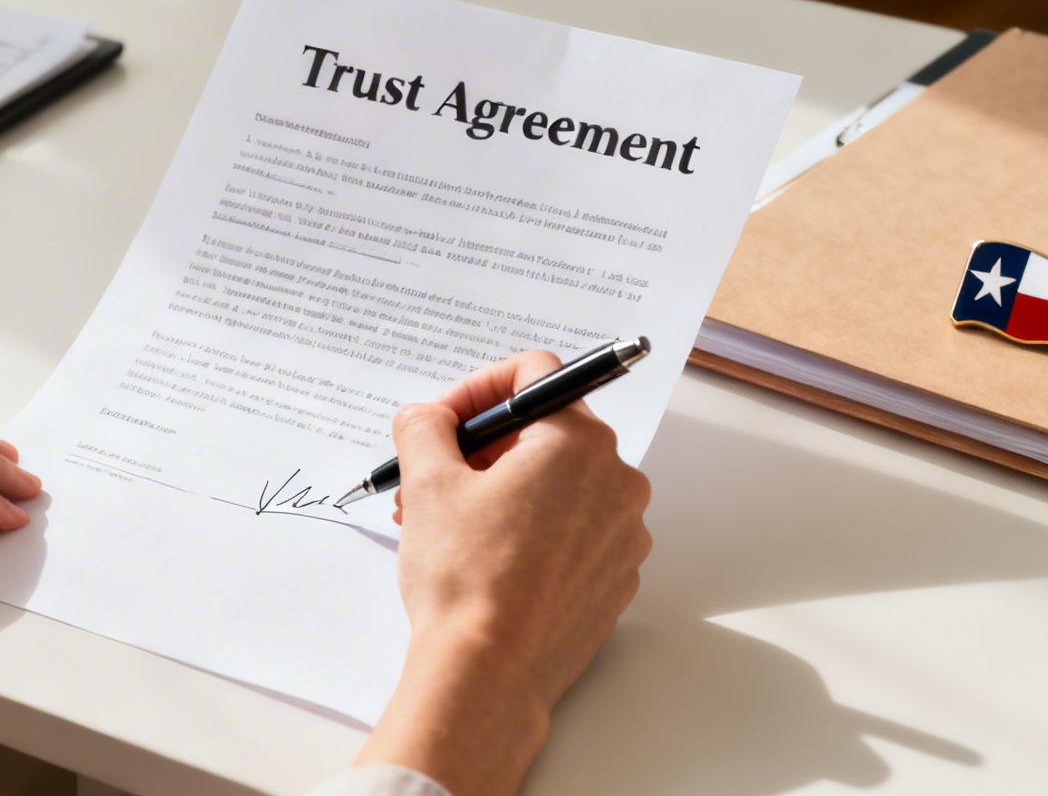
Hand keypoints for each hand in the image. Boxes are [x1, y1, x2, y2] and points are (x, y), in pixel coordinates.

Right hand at [357, 351, 651, 795]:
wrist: (489, 673)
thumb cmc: (465, 578)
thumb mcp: (426, 482)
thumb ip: (424, 426)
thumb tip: (427, 417)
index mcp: (578, 443)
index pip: (535, 375)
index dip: (477, 389)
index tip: (444, 421)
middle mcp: (616, 482)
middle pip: (546, 432)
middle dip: (483, 447)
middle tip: (434, 474)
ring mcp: (622, 535)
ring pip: (557, 484)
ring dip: (501, 489)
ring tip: (446, 522)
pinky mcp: (614, 579)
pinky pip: (572, 532)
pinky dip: (530, 530)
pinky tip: (483, 558)